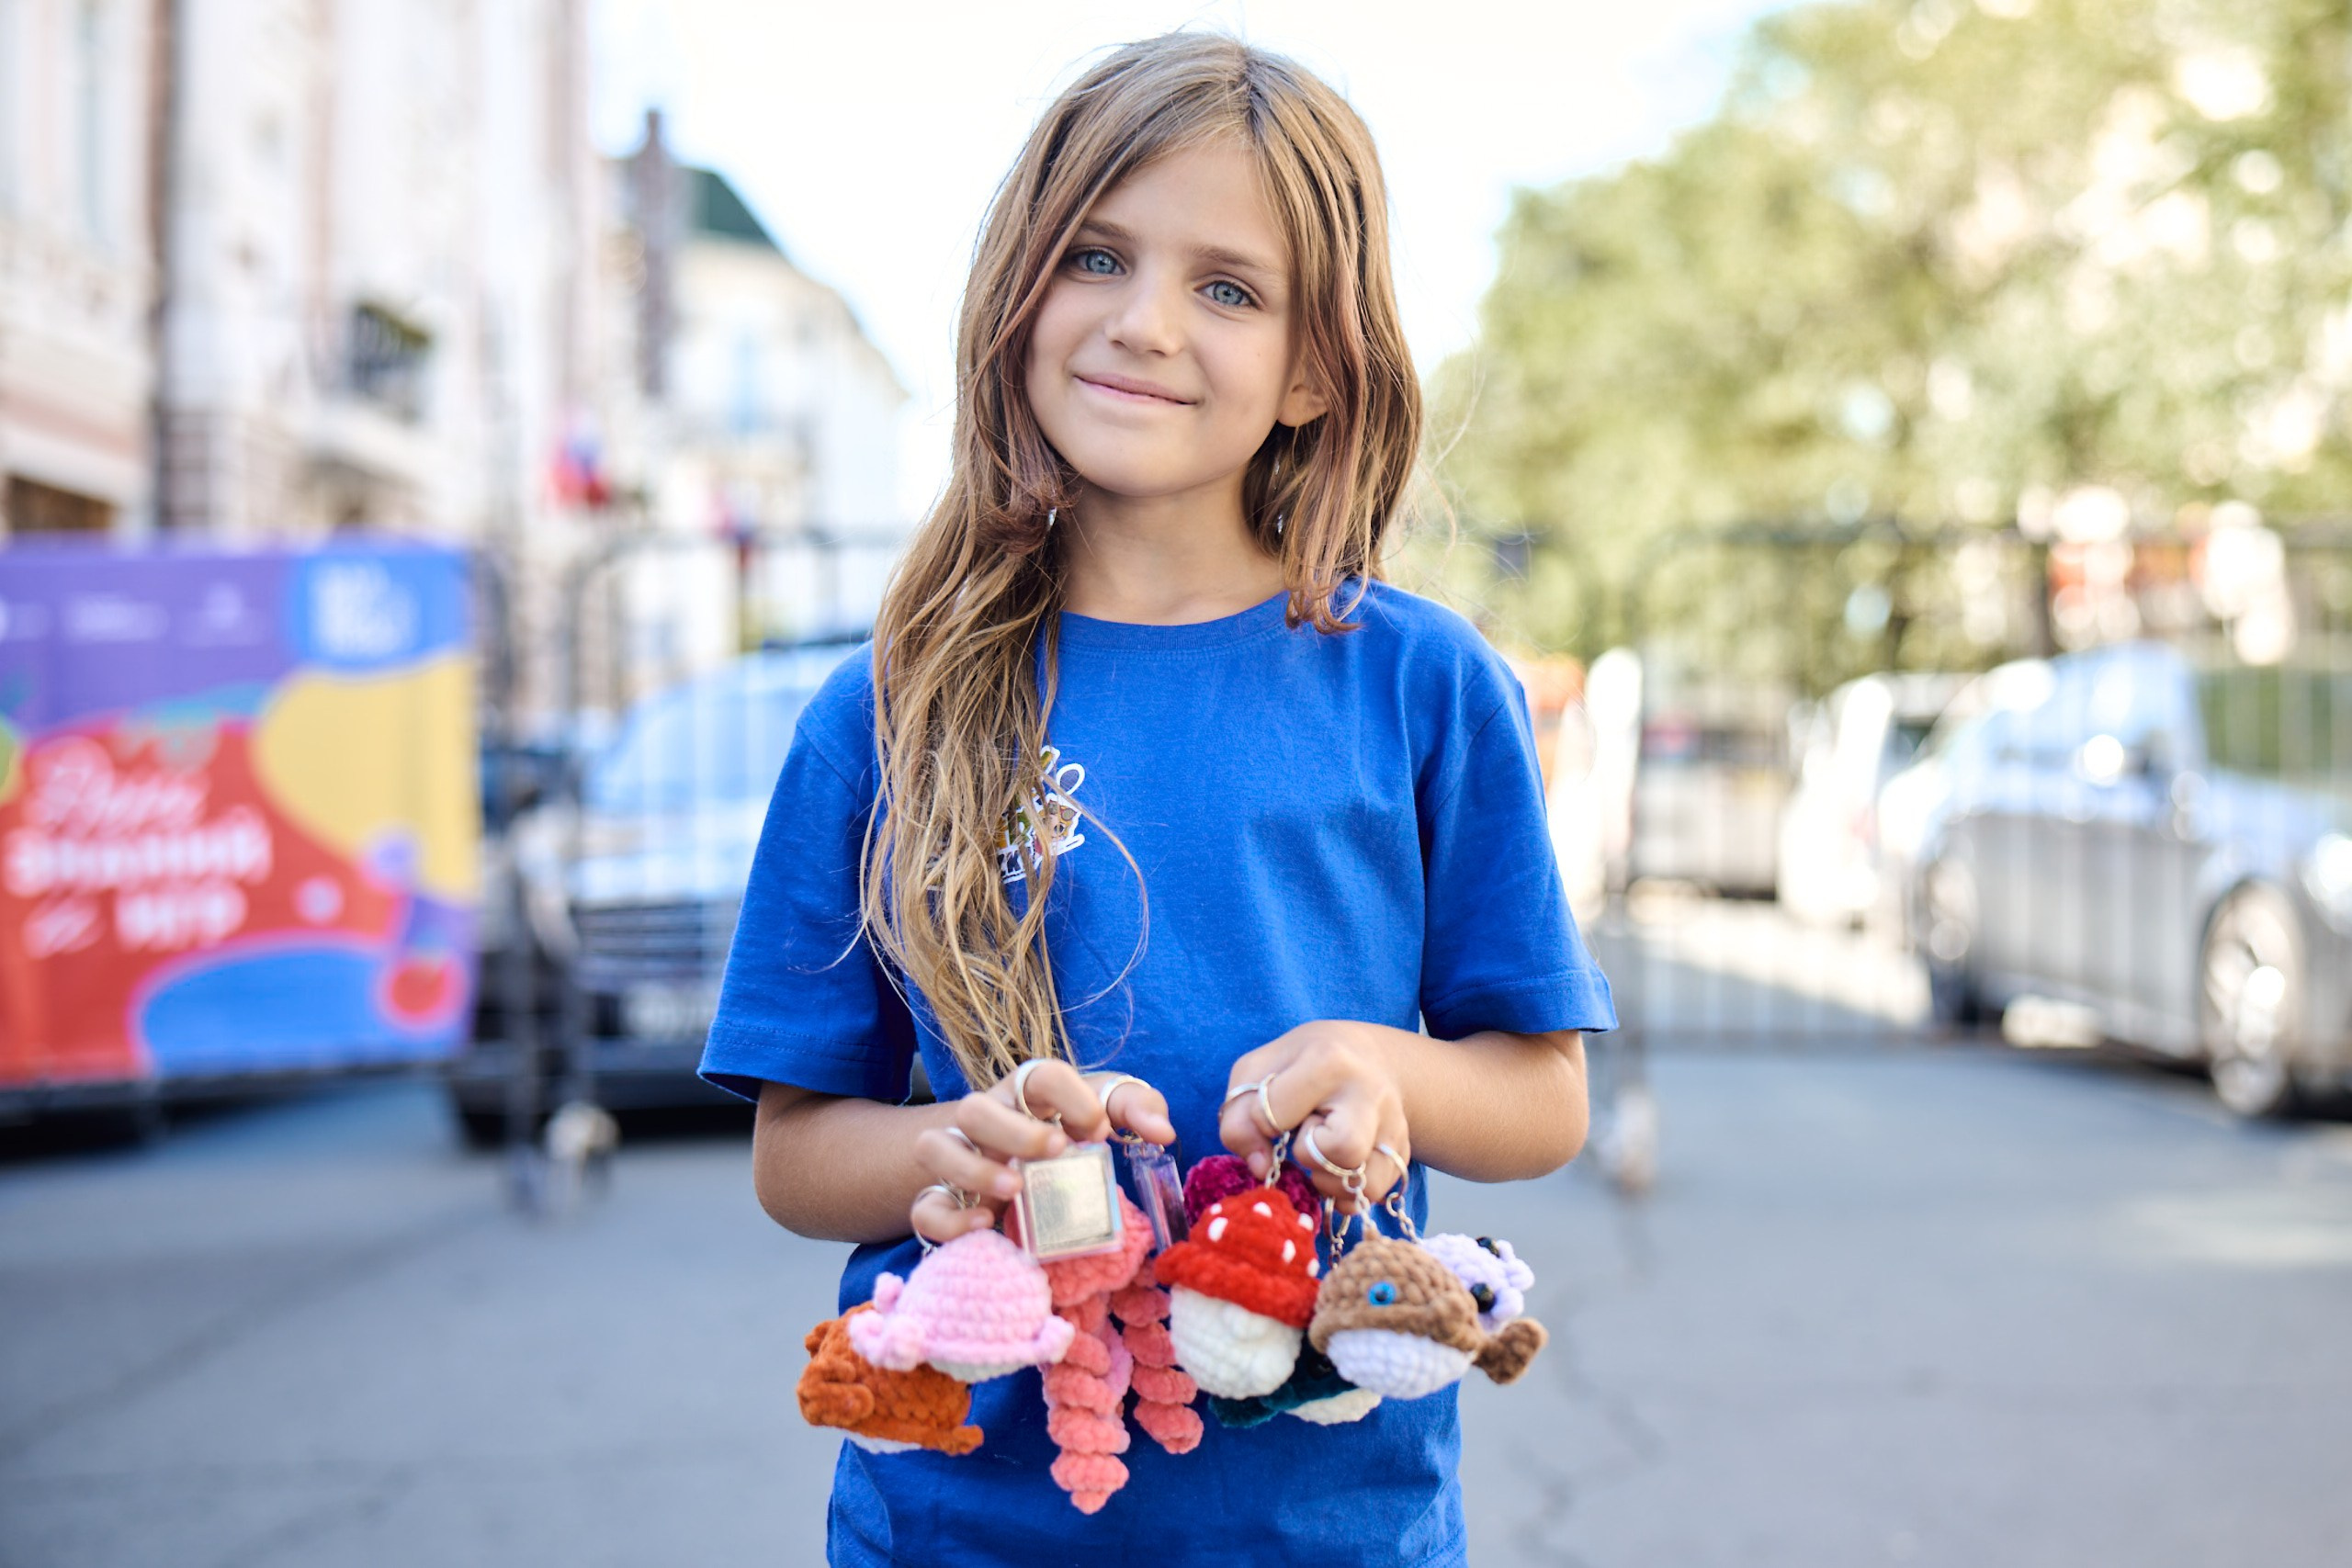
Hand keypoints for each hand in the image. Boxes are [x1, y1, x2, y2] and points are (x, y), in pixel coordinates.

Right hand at [907, 1061, 1172, 1243]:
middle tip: (1055, 1152)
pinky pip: (925, 1207)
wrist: (1017, 1167)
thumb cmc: (1067, 1134)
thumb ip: (1138, 1111)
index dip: (1070, 1096)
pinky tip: (984, 1226)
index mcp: (1028, 1092)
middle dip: (1015, 1131)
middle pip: (976, 1106)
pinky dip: (949, 1220)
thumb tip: (1163, 1132)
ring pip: (936, 1147)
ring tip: (1015, 1189)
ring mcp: (959, 1158)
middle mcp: (987, 1118)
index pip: (1040, 1074)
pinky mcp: (944, 1200)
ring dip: (972, 1168)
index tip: (1099, 1128)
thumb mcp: (1105, 1114)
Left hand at [1217, 1020, 1410, 1213]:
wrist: (1366, 1056)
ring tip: (1322, 1152)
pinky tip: (1335, 1170)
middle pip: (1343, 1148)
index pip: (1274, 1114)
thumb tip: (1262, 1169)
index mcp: (1328, 1060)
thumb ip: (1241, 1117)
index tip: (1270, 1113)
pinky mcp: (1403, 1152)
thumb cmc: (1303, 1063)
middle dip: (1309, 1154)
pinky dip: (1346, 1194)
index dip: (1259, 1124)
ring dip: (1328, 1180)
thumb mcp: (1259, 1069)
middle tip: (1306, 1134)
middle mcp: (1370, 1092)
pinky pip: (1373, 1196)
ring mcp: (1393, 1124)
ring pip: (1362, 1183)